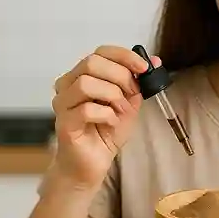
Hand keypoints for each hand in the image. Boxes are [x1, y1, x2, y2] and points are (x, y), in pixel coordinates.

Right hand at [51, 45, 157, 187]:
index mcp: (82, 75)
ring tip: (121, 110)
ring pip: (86, 83)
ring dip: (112, 95)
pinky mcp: (64, 124)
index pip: (101, 52)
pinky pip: (86, 110)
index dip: (124, 56)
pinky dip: (106, 115)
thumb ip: (138, 84)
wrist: (92, 164)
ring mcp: (63, 104)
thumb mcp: (129, 104)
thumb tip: (155, 61)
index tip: (144, 68)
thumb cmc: (106, 133)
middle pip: (91, 63)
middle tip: (132, 93)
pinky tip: (111, 123)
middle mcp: (68, 85)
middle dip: (120, 76)